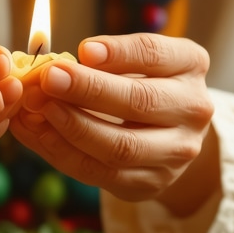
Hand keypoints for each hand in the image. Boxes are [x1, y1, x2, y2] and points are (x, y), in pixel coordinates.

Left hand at [10, 33, 216, 209]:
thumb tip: (63, 64)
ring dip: (74, 127)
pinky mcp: (151, 183)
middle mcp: (193, 109)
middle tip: (48, 79)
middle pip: (140, 101)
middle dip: (88, 90)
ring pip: (121, 146)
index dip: (118, 52)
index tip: (82, 49)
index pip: (154, 54)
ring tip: (40, 109)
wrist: (168, 136)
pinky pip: (102, 174)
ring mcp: (176, 152)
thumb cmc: (142, 84)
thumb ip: (106, 58)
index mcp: (190, 65)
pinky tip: (40, 135)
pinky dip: (65, 154)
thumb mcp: (134, 60)